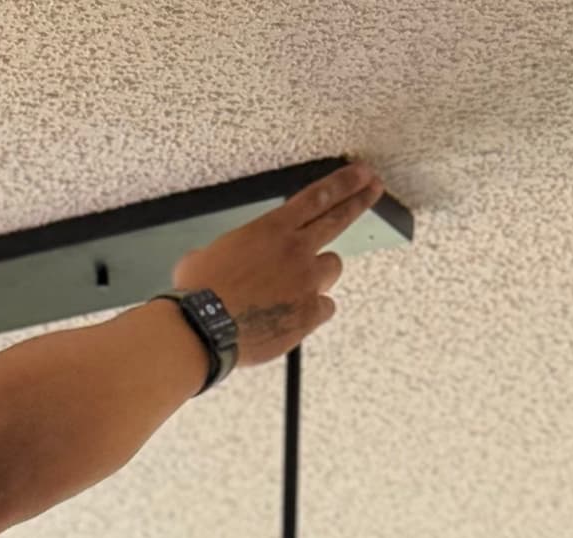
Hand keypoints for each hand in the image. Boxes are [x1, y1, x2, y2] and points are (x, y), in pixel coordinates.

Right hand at [173, 161, 384, 365]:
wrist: (204, 329)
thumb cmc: (198, 293)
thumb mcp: (207, 255)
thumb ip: (230, 252)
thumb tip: (217, 262)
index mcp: (273, 228)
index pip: (318, 196)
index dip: (345, 182)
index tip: (363, 173)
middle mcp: (296, 251)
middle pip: (339, 218)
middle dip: (360, 200)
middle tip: (374, 189)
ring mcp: (306, 283)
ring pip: (331, 269)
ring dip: (319, 273)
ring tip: (296, 285)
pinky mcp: (308, 314)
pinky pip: (325, 307)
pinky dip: (313, 310)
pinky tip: (293, 315)